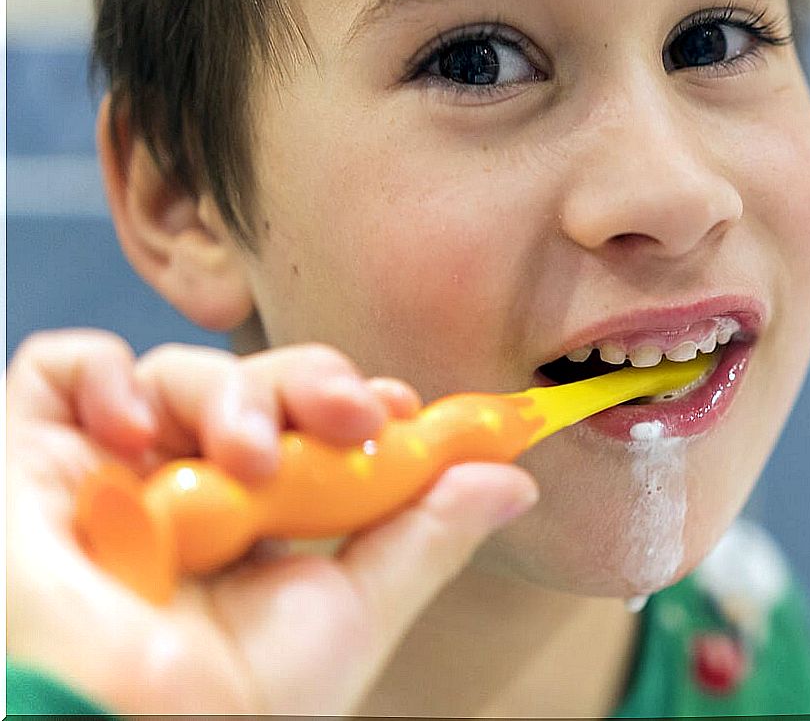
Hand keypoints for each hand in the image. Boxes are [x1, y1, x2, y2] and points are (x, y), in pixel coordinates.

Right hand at [6, 329, 537, 715]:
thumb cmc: (229, 706)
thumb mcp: (344, 617)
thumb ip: (424, 539)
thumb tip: (513, 478)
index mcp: (258, 519)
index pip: (311, 426)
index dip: (356, 402)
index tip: (403, 408)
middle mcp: (184, 487)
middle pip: (257, 387)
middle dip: (311, 383)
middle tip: (351, 413)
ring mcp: (108, 470)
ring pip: (180, 373)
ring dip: (231, 397)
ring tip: (246, 458)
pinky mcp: (28, 457)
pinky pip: (63, 370)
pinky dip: (105, 377)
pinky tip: (135, 428)